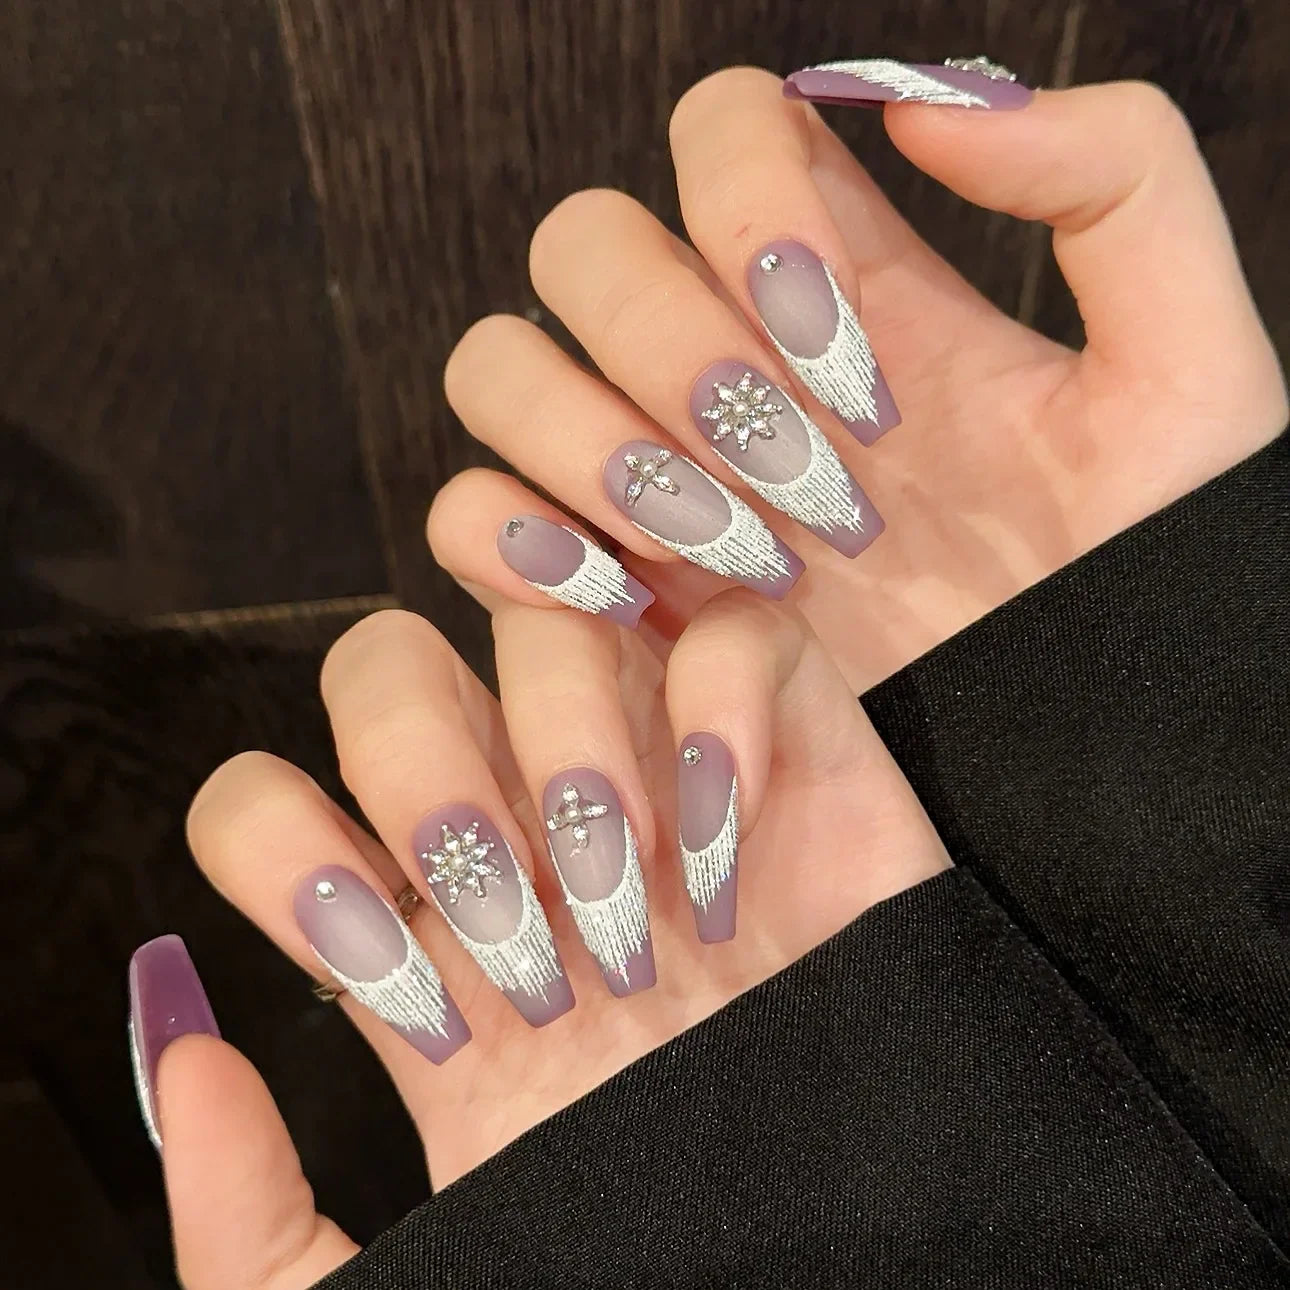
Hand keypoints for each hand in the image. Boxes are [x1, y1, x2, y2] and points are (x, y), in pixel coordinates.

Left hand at [149, 593, 947, 1287]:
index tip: (384, 975)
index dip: (283, 847)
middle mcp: (527, 827)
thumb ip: (253, 1225)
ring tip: (626, 888)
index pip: (272, 799)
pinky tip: (729, 832)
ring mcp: (657, 774)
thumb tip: (189, 1048)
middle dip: (415, 762)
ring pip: (549, 616)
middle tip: (508, 918)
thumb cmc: (651, 1257)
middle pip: (386, 659)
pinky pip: (737, 635)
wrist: (861, 1256)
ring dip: (563, 739)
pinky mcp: (795, 748)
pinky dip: (721, 704)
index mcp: (429, 936)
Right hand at [427, 69, 1284, 692]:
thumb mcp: (1187, 385)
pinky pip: (473, 523)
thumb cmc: (1150, 596)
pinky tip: (622, 588)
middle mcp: (735, 374)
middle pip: (584, 247)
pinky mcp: (611, 602)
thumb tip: (920, 105)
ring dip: (584, 438)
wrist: (1088, 780)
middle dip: (667, 345)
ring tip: (723, 548)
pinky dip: (507, 536)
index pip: (722, 133)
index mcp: (858, 298)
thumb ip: (1117, 189)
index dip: (743, 199)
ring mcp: (658, 485)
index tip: (834, 332)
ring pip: (503, 369)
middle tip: (792, 471)